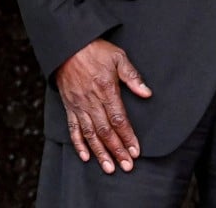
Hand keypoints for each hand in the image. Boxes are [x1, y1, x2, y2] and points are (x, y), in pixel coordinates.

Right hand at [55, 38, 152, 172]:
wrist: (68, 47)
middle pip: (106, 132)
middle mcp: (91, 101)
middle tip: (127, 166)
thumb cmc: (95, 50)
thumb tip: (147, 93)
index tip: (135, 151)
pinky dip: (79, 144)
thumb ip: (133, 77)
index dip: (128, 137)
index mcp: (106, 90)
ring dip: (100, 153)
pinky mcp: (69, 107)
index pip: (119, 119)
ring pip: (90, 135)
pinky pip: (73, 129)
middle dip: (117, 151)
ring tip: (109, 168)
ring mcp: (79, 106)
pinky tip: (86, 157)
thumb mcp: (118, 58)